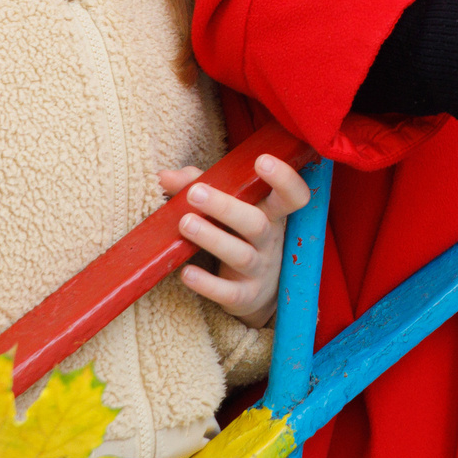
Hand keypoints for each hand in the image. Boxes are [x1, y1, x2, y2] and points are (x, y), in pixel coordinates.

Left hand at [156, 153, 309, 327]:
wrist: (258, 292)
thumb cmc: (238, 236)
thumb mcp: (230, 209)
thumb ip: (198, 186)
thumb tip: (165, 177)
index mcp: (271, 213)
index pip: (292, 195)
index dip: (284, 179)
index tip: (262, 161)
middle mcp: (270, 240)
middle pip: (256, 222)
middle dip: (226, 207)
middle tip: (195, 193)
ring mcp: (260, 269)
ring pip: (241, 255)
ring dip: (213, 239)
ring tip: (185, 224)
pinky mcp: (245, 296)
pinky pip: (229, 292)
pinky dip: (207, 285)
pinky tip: (186, 273)